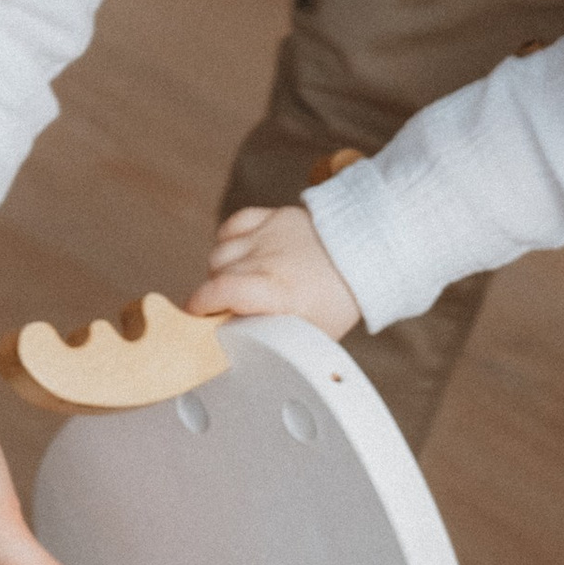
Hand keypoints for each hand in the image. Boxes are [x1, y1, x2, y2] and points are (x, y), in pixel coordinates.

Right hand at [191, 205, 360, 335]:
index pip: (221, 291)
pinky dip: (229, 241)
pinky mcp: (274, 216)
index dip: (200, 305)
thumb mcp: (310, 333)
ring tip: (240, 282)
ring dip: (222, 270)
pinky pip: (233, 225)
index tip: (196, 317)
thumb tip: (242, 348)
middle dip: (215, 295)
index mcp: (278, 291)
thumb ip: (274, 338)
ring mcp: (270, 234)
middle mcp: (270, 259)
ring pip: (221, 252)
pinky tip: (242, 256)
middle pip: (217, 274)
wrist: (367, 255)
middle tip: (231, 307)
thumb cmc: (338, 299)